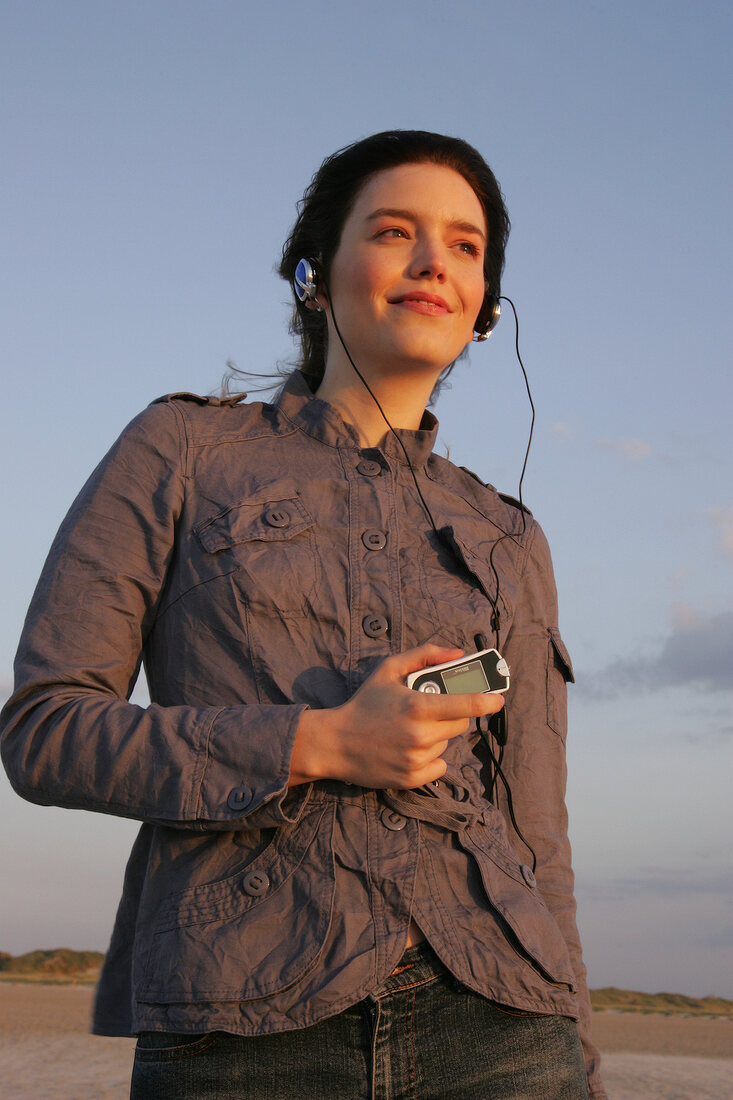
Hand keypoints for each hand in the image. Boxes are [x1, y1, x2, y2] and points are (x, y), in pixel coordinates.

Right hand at [290, 643, 504, 788]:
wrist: (335, 743)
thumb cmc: (364, 703)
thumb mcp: (389, 670)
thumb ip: (424, 655)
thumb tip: (458, 653)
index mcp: (418, 706)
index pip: (467, 704)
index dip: (488, 701)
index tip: (498, 700)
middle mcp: (421, 735)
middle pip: (460, 724)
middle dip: (452, 714)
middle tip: (430, 711)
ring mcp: (417, 759)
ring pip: (447, 745)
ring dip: (437, 736)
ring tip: (410, 731)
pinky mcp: (412, 778)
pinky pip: (440, 766)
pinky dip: (431, 758)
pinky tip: (410, 749)